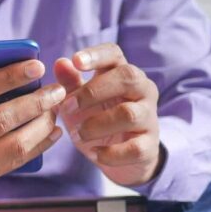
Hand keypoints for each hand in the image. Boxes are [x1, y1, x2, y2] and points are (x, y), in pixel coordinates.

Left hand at [53, 43, 162, 186]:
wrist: (119, 157)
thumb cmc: (96, 120)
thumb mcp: (78, 102)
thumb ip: (70, 83)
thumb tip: (60, 63)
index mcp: (122, 74)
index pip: (114, 54)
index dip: (97, 55)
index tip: (76, 60)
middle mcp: (142, 91)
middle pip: (128, 77)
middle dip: (93, 91)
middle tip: (67, 107)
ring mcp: (149, 118)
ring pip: (129, 114)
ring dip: (96, 125)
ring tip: (77, 134)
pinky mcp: (149, 146)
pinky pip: (135, 148)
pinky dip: (110, 153)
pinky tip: (95, 153)